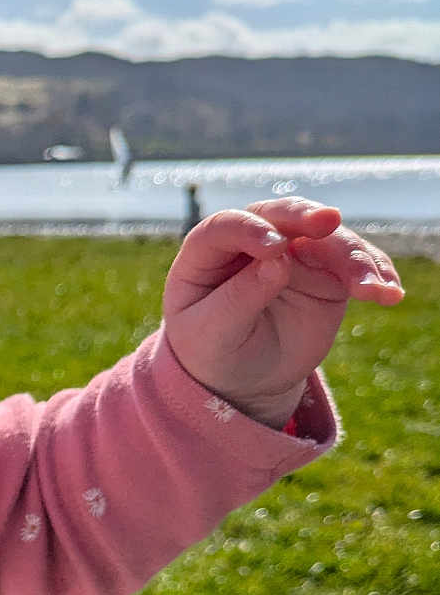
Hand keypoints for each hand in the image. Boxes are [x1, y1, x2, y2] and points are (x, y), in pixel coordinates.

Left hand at [162, 197, 403, 427]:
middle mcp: (253, 242)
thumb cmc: (213, 353)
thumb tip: (280, 260)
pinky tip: (388, 293)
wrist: (244, 379)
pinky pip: (355, 263)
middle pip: (280, 215)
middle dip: (305, 217)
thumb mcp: (212, 335)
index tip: (275, 249)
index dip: (250, 231)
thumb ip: (239, 298)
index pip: (225, 226)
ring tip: (372, 289)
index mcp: (206, 253)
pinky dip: (374, 274)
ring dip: (354, 259)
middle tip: (330, 223)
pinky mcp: (326, 271)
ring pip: (328, 239)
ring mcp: (293, 252)